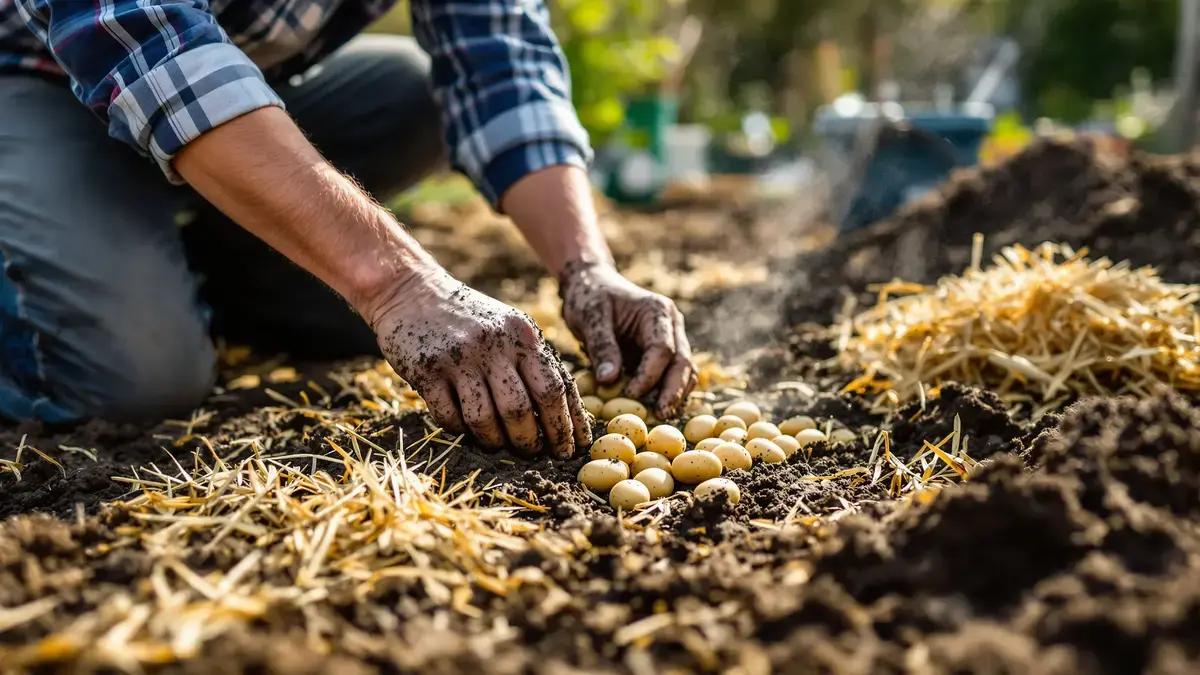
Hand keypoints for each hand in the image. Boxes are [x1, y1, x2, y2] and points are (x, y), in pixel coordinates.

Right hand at [368, 270, 590, 456]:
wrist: (410, 291)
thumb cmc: (470, 318)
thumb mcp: (508, 327)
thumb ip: (532, 361)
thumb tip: (563, 414)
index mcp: (522, 334)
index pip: (555, 387)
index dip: (567, 424)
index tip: (572, 449)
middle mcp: (494, 344)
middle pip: (522, 408)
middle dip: (531, 440)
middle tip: (534, 453)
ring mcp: (459, 357)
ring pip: (485, 419)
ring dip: (495, 441)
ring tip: (499, 445)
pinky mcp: (427, 370)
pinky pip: (449, 416)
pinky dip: (460, 429)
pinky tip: (464, 428)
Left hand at [558, 262, 696, 416]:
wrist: (591, 284)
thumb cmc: (590, 297)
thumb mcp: (591, 318)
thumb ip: (602, 347)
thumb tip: (610, 381)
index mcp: (657, 311)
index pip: (662, 349)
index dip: (649, 375)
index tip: (631, 395)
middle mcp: (671, 324)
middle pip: (682, 361)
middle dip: (673, 391)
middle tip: (659, 415)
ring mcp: (671, 337)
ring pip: (684, 370)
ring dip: (674, 394)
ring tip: (658, 415)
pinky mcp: (663, 351)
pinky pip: (672, 374)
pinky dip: (667, 390)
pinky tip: (655, 407)